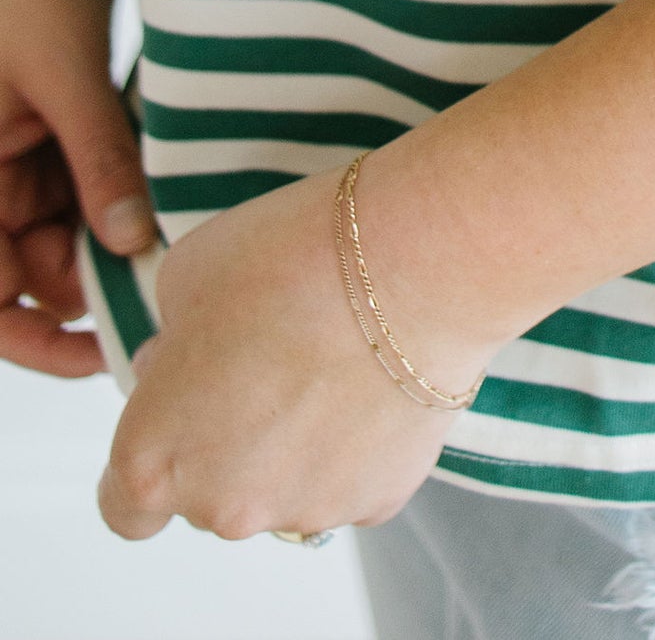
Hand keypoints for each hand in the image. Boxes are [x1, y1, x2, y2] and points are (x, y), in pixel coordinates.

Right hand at [0, 0, 155, 377]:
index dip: (29, 335)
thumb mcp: (64, 68)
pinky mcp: (59, 118)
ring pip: (69, 223)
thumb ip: (96, 157)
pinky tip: (171, 189)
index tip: (96, 356)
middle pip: (31, 263)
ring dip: (116, 233)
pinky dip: (127, 185)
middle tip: (167, 296)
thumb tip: (131, 243)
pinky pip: (90, 175)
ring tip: (179, 241)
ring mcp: (21, 144)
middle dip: (91, 282)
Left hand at [96, 163, 498, 540]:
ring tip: (330, 361)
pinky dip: (355, 443)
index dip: (152, 458)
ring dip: (293, 444)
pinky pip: (350, 480)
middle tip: (267, 359)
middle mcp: (221, 507)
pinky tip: (371, 378)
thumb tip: (180, 368)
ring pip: (283, 490)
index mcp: (154, 459)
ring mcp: (302, 512)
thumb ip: (167, 345)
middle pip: (210, 493)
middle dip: (228, 439)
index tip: (181, 415)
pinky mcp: (377, 502)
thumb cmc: (290, 257)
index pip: (126, 507)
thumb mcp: (185, 276)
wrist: (413, 262)